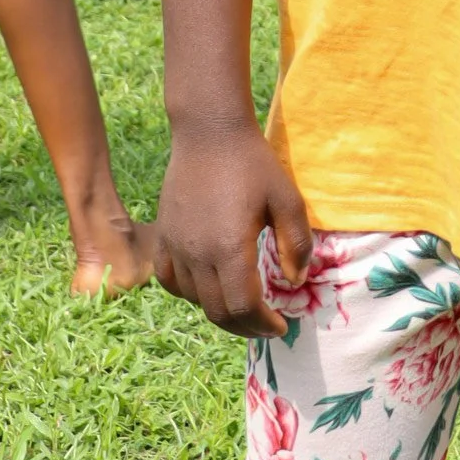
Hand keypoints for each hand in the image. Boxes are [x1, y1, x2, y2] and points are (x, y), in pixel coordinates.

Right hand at [154, 121, 310, 335]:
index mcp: (229, 247)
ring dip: (221, 311)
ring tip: (244, 307)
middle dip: (246, 327)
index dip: (263, 324)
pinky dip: (189, 294)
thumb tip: (295, 281)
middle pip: (218, 311)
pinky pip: (169, 279)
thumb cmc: (253, 162)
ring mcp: (175, 245)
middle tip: (267, 326)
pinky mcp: (163, 235)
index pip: (243, 306)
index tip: (281, 326)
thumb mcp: (287, 199)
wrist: (208, 132)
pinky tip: (207, 289)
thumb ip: (296, 244)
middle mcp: (197, 253)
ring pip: (195, 299)